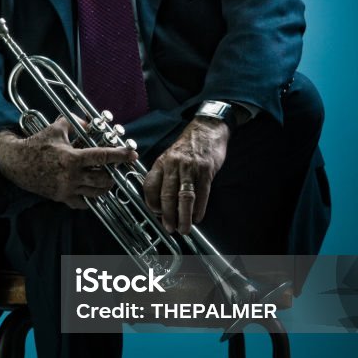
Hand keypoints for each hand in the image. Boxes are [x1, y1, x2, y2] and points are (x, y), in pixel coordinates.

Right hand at [0, 117, 137, 209]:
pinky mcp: (61, 197)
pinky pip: (81, 203)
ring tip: (105, 179)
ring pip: (95, 193)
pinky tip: (90, 191)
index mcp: (72, 158)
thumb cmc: (36, 144)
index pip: (102, 156)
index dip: (119, 155)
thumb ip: (75, 123)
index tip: (132, 154)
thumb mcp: (56, 128)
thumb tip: (90, 122)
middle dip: (112, 175)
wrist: (16, 162)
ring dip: (103, 186)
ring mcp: (66, 189)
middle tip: (114, 170)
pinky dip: (89, 199)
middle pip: (103, 179)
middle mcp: (71, 176)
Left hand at [143, 118, 229, 234]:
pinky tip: (198, 217)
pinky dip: (199, 208)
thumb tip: (161, 202)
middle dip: (167, 216)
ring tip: (184, 228)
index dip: (151, 203)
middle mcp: (173, 165)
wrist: (207, 129)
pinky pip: (202, 193)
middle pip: (167, 195)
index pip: (150, 186)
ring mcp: (190, 168)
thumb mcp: (169, 157)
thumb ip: (164, 176)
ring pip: (184, 197)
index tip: (156, 214)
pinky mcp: (206, 170)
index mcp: (161, 163)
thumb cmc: (187, 146)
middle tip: (169, 228)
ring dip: (183, 216)